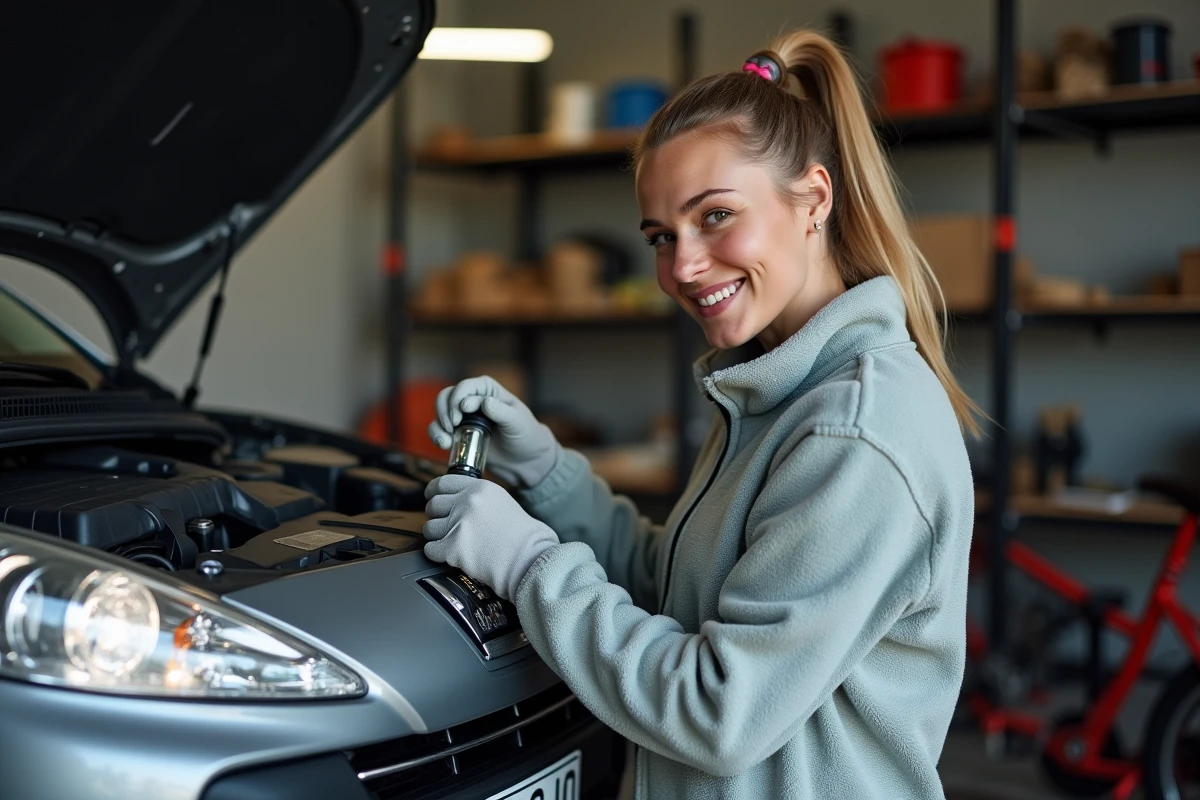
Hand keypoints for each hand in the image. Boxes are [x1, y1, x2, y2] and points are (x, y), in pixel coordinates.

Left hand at [422, 475, 559, 601]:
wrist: (529, 559)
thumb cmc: (523, 537)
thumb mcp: (502, 502)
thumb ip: (478, 498)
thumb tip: (454, 501)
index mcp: (480, 488)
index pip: (442, 483)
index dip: (433, 492)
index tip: (432, 498)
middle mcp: (467, 501)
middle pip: (433, 505)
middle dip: (437, 517)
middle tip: (448, 527)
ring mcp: (459, 523)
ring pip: (429, 528)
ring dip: (438, 537)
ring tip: (456, 544)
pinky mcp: (453, 547)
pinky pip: (430, 550)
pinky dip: (438, 555)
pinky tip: (453, 556)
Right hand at [428, 376, 560, 487]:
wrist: (525, 461)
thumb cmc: (526, 436)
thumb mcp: (517, 422)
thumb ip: (501, 412)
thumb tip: (483, 402)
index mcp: (487, 390)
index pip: (465, 387)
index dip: (457, 399)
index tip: (459, 417)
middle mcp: (473, 399)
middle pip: (446, 396)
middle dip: (444, 410)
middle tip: (451, 426)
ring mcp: (464, 417)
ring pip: (439, 411)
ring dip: (438, 424)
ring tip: (445, 441)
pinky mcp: (459, 433)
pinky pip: (439, 430)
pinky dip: (437, 435)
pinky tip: (444, 445)